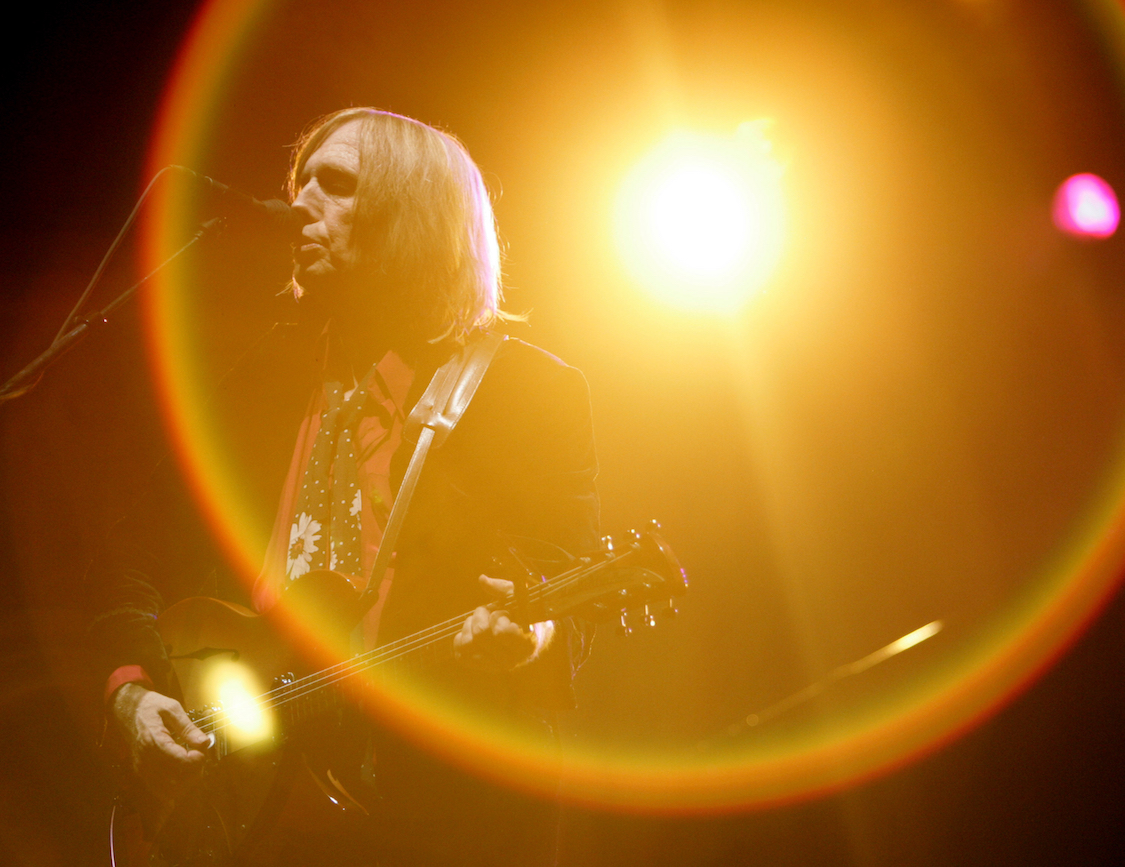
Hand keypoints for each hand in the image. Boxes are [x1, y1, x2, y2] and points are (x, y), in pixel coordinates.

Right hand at [110, 683, 209, 798]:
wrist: (126, 709)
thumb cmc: (150, 706)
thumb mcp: (172, 708)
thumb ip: (188, 728)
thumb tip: (205, 742)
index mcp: (154, 740)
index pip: (179, 761)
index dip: (197, 760)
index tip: (204, 750)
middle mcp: (145, 758)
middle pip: (175, 778)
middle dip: (194, 771)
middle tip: (200, 757)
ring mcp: (141, 767)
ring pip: (166, 789)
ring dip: (184, 782)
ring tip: (193, 765)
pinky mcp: (140, 771)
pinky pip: (157, 788)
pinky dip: (173, 787)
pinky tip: (182, 774)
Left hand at [454, 575, 550, 671]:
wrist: (524, 639)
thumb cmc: (521, 615)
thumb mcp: (518, 598)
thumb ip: (502, 588)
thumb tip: (482, 579)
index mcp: (525, 643)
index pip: (501, 632)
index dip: (498, 617)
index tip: (506, 613)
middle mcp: (510, 660)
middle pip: (480, 634)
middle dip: (481, 616)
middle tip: (488, 612)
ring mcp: (494, 666)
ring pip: (467, 644)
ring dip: (470, 627)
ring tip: (479, 621)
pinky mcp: (480, 667)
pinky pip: (460, 654)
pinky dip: (462, 638)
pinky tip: (472, 632)